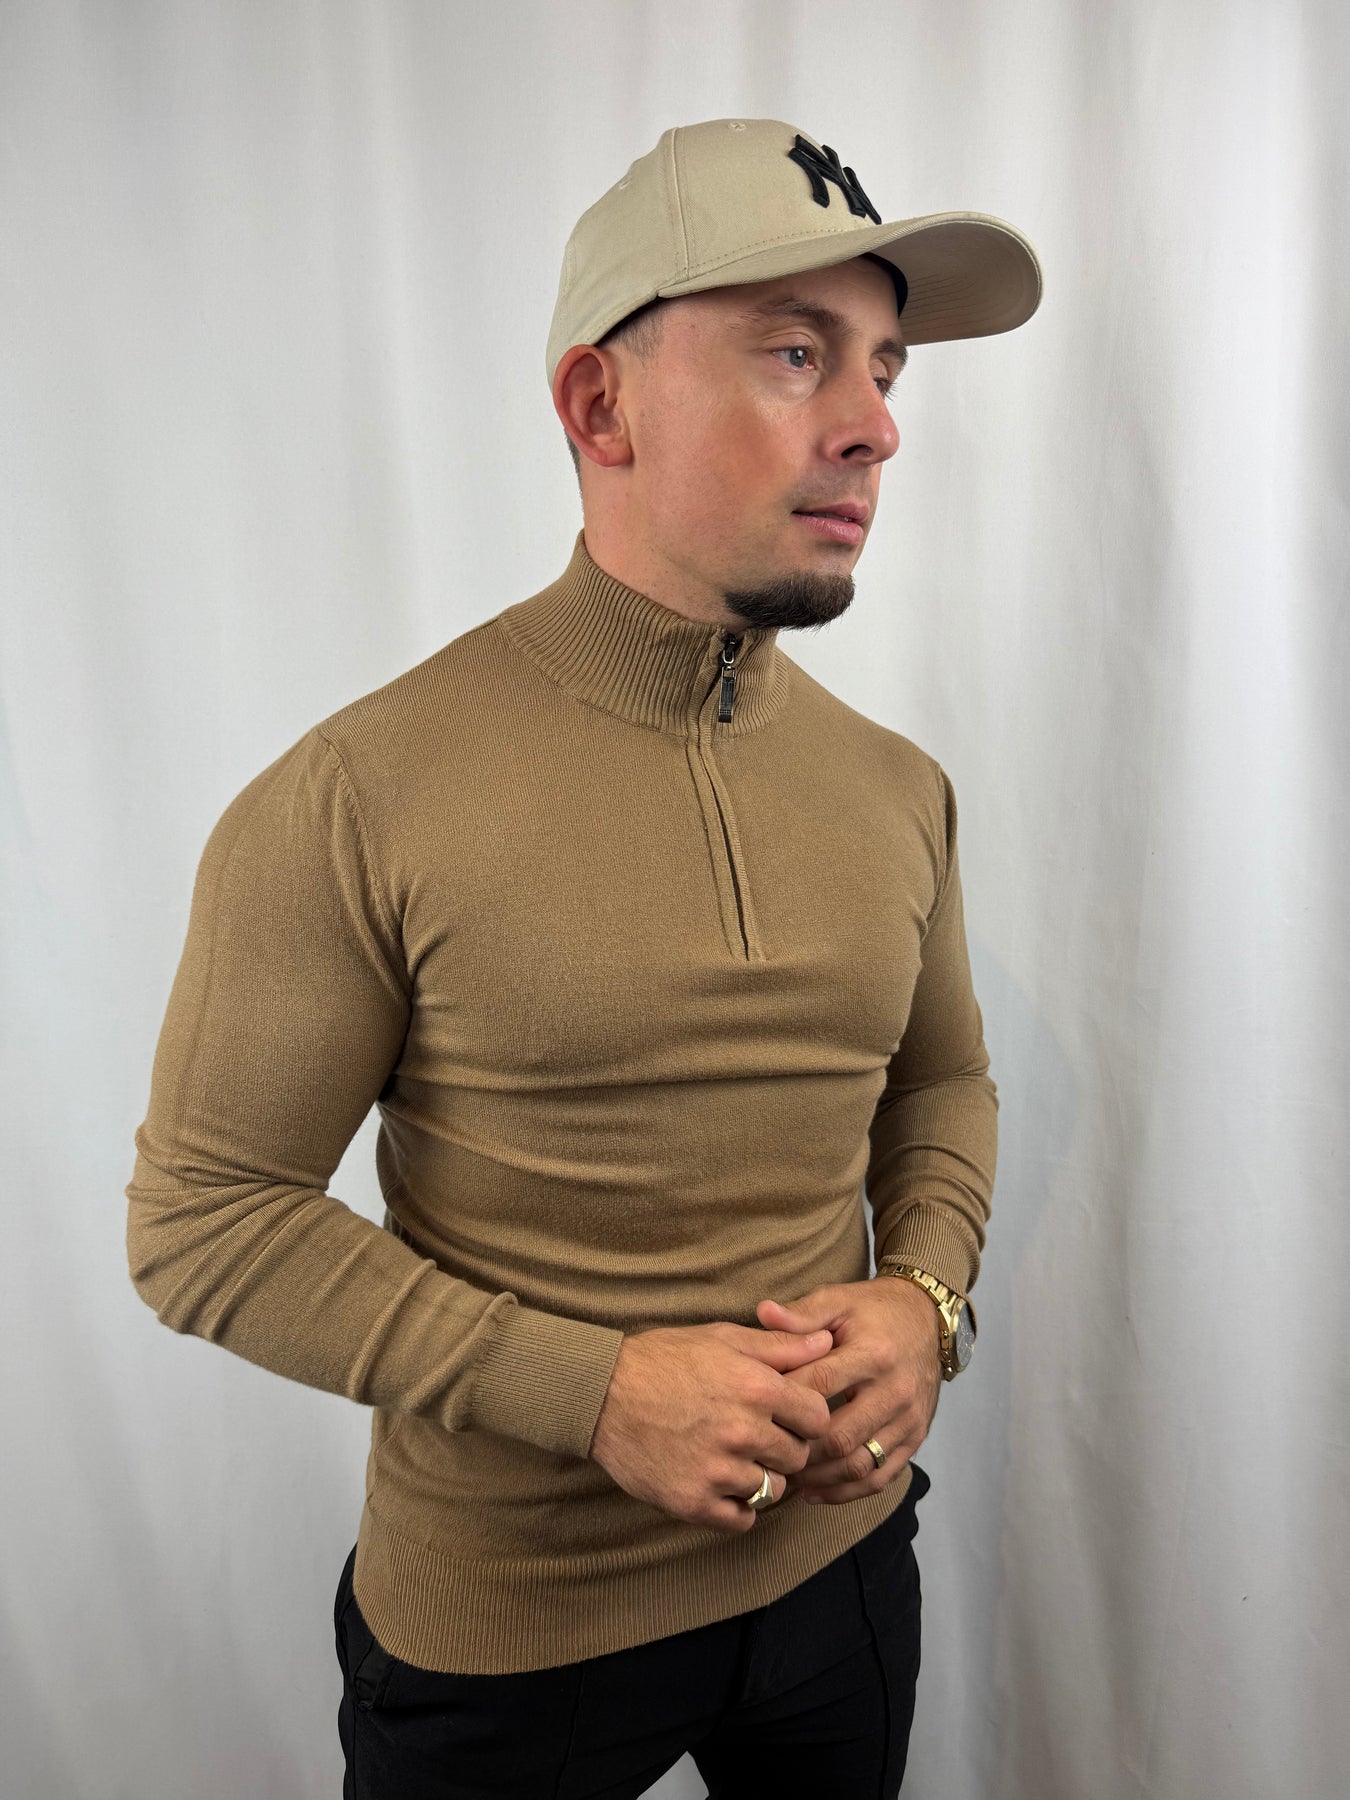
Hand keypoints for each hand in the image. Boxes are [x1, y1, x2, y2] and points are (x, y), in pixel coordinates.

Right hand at [590, 1320, 835, 1533]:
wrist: (601, 1393)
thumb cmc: (663, 1359)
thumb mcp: (722, 1338)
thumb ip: (780, 1345)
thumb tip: (827, 1343)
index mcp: (756, 1389)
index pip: (818, 1418)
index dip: (806, 1415)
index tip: (786, 1413)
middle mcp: (743, 1432)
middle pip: (798, 1456)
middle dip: (784, 1446)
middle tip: (758, 1435)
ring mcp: (717, 1471)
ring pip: (772, 1490)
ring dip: (760, 1477)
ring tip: (734, 1456)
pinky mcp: (693, 1502)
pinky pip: (742, 1520)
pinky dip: (737, 1507)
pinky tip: (721, 1483)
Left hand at [756, 1279, 942, 1504]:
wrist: (927, 1319)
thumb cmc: (875, 1310)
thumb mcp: (840, 1300)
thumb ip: (802, 1313)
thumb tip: (762, 1313)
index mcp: (874, 1354)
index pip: (821, 1383)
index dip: (785, 1399)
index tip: (755, 1407)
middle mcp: (895, 1391)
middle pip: (839, 1436)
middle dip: (798, 1449)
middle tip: (765, 1452)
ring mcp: (908, 1420)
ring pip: (858, 1465)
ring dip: (818, 1477)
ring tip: (784, 1474)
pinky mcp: (915, 1439)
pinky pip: (880, 1477)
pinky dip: (845, 1492)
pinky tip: (814, 1491)